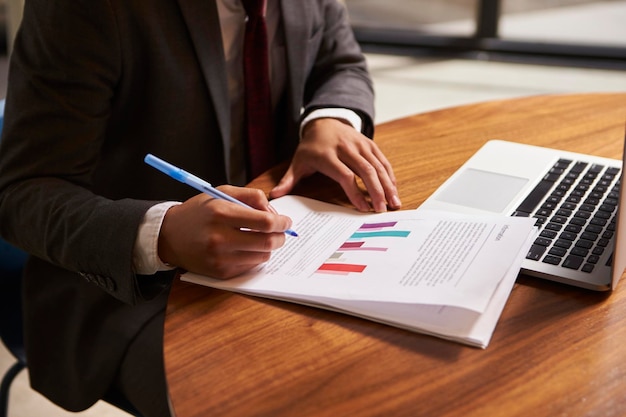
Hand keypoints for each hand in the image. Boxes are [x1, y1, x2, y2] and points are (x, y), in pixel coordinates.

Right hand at [158, 185, 292, 278]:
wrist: (169, 236)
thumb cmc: (199, 212)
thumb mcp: (221, 192)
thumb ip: (251, 196)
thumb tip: (274, 211)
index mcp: (222, 213)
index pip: (265, 222)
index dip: (282, 222)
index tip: (286, 221)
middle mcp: (220, 238)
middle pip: (268, 242)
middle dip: (281, 237)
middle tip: (281, 232)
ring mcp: (220, 258)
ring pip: (262, 256)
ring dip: (268, 247)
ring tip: (261, 238)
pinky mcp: (220, 272)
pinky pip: (250, 267)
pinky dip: (254, 257)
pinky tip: (246, 248)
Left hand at [270, 118, 401, 211]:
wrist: (324, 121)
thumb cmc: (311, 148)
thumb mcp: (298, 162)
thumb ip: (288, 180)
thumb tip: (274, 197)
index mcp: (327, 154)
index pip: (345, 175)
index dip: (354, 192)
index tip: (362, 208)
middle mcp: (346, 148)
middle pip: (365, 170)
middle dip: (376, 191)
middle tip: (382, 210)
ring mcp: (360, 144)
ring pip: (377, 165)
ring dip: (387, 185)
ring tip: (394, 203)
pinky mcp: (369, 144)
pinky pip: (382, 160)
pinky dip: (389, 175)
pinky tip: (394, 190)